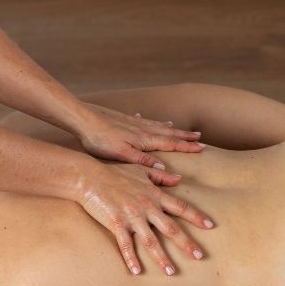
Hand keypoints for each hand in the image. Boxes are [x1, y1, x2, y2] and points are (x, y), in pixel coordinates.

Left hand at [76, 108, 204, 169]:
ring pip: (155, 126)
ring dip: (169, 128)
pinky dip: (146, 120)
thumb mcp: (122, 154)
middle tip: (199, 136)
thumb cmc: (100, 139)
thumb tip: (164, 167)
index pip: (171, 145)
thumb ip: (143, 161)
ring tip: (178, 128)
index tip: (202, 147)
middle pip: (168, 134)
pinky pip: (139, 121)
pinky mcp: (121, 120)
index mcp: (144, 140)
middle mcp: (142, 130)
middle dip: (184, 137)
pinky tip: (142, 117)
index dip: (187, 147)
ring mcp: (132, 124)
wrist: (83, 119)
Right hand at [77, 161, 212, 274]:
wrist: (88, 176)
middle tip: (199, 257)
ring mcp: (131, 216)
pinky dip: (131, 258)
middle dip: (186, 243)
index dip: (196, 216)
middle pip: (171, 228)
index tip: (210, 225)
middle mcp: (146, 206)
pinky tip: (136, 271)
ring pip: (151, 240)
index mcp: (154, 194)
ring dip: (162, 258)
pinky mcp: (116, 223)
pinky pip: (125, 244)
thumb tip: (179, 178)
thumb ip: (160, 175)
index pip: (180, 206)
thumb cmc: (113, 172)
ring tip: (171, 272)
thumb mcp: (140, 170)